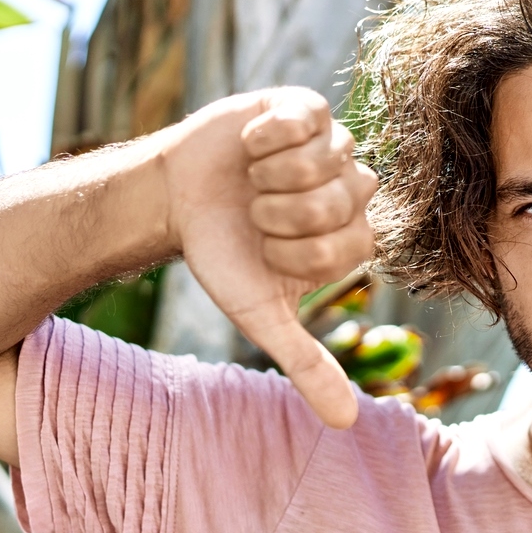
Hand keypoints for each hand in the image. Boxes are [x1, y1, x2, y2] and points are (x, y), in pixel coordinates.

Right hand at [158, 87, 375, 427]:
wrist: (176, 200)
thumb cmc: (224, 257)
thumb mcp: (262, 315)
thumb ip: (308, 365)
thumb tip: (347, 424)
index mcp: (355, 239)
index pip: (343, 245)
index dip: (293, 249)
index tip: (266, 249)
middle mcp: (354, 192)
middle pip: (337, 202)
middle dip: (280, 213)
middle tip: (255, 213)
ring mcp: (335, 146)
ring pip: (324, 160)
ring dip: (272, 175)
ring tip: (253, 180)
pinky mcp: (308, 108)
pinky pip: (308, 118)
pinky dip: (268, 137)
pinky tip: (251, 146)